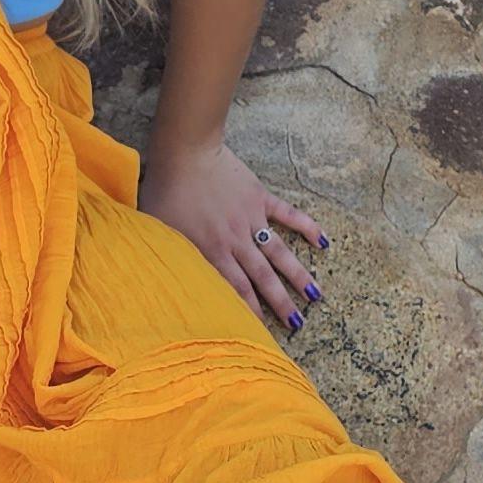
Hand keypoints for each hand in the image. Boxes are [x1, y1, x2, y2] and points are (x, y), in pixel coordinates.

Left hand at [144, 140, 328, 333]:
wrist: (186, 153)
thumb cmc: (164, 190)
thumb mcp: (159, 230)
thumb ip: (171, 255)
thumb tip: (167, 277)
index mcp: (212, 252)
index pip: (236, 289)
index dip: (250, 311)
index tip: (263, 329)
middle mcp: (236, 241)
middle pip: (263, 278)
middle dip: (281, 302)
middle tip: (298, 323)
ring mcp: (251, 219)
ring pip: (279, 253)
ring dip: (298, 275)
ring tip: (315, 295)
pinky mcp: (260, 198)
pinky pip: (288, 215)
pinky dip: (306, 227)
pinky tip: (322, 243)